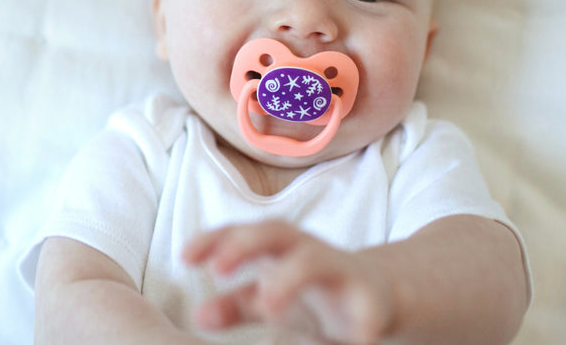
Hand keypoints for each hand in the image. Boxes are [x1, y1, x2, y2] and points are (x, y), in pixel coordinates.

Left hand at [183, 220, 395, 344]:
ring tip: (267, 304)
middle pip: (275, 231)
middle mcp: (308, 250)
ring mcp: (342, 271)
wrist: (380, 293)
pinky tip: (353, 337)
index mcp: (281, 248)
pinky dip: (360, 322)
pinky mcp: (374, 299)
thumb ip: (235, 304)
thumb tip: (198, 314)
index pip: (242, 232)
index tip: (184, 256)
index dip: (215, 239)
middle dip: (246, 243)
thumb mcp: (269, 296)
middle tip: (218, 268)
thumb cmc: (313, 291)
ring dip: (290, 276)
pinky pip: (366, 307)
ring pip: (315, 260)